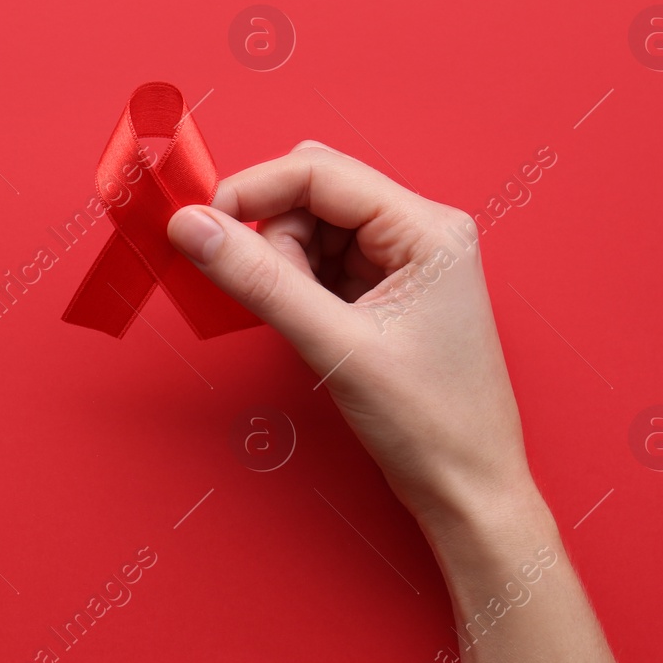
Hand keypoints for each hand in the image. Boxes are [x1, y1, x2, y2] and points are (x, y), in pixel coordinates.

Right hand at [167, 141, 537, 532]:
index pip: (320, 172)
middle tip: (264, 292)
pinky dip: (296, 286)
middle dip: (272, 233)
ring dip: (283, 264)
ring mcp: (405, 261)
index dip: (253, 190)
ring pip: (312, 228)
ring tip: (303, 324)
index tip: (201, 226)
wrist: (468, 489)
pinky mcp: (387, 290)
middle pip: (314, 193)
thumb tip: (194, 226)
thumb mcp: (335, 345)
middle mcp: (421, 231)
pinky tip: (307, 326)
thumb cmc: (430, 423)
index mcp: (428, 228)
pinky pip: (322, 262)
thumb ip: (259, 280)